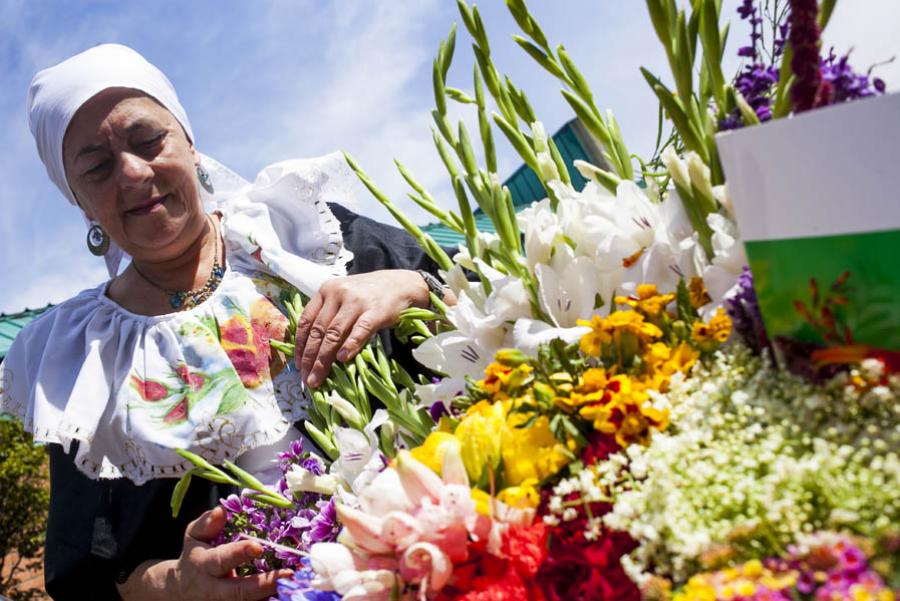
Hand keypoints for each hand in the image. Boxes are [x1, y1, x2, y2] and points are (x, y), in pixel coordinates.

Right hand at [117, 507, 291, 600]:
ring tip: (292, 587)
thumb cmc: (195, 556)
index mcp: (204, 565)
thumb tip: (221, 511)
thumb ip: (206, 524)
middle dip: (263, 585)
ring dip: (269, 597)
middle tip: (287, 575)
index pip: (222, 560)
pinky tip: (287, 595)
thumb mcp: (194, 536)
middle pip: (238, 592)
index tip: (258, 546)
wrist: (181, 589)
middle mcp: (214, 589)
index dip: (239, 554)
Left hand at [294, 269, 430, 386]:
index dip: (300, 345)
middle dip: (310, 357)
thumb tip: (313, 349)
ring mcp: (356, 302)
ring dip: (324, 359)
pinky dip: (350, 345)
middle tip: (307, 378)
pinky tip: (343, 359)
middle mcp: (338, 293)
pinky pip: (359, 330)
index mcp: (326, 290)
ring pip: (334, 334)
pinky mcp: (375, 311)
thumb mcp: (344, 297)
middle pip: (319, 330)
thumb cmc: (369, 294)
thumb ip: (329, 315)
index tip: (298, 364)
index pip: (307, 320)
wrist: (401, 284)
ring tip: (318, 376)